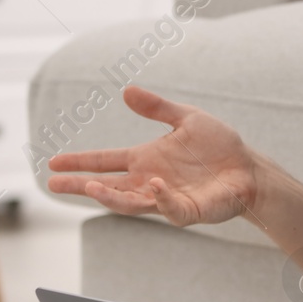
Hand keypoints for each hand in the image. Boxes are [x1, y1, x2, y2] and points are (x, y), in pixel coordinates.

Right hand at [46, 85, 260, 227]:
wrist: (248, 168)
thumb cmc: (219, 146)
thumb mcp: (187, 119)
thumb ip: (157, 108)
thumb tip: (126, 91)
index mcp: (145, 160)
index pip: (106, 161)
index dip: (80, 161)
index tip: (53, 161)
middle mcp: (149, 181)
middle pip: (108, 186)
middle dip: (81, 186)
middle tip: (53, 183)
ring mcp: (166, 198)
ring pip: (131, 203)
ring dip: (111, 196)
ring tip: (90, 187)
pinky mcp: (188, 210)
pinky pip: (170, 208)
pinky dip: (161, 197)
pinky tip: (155, 184)